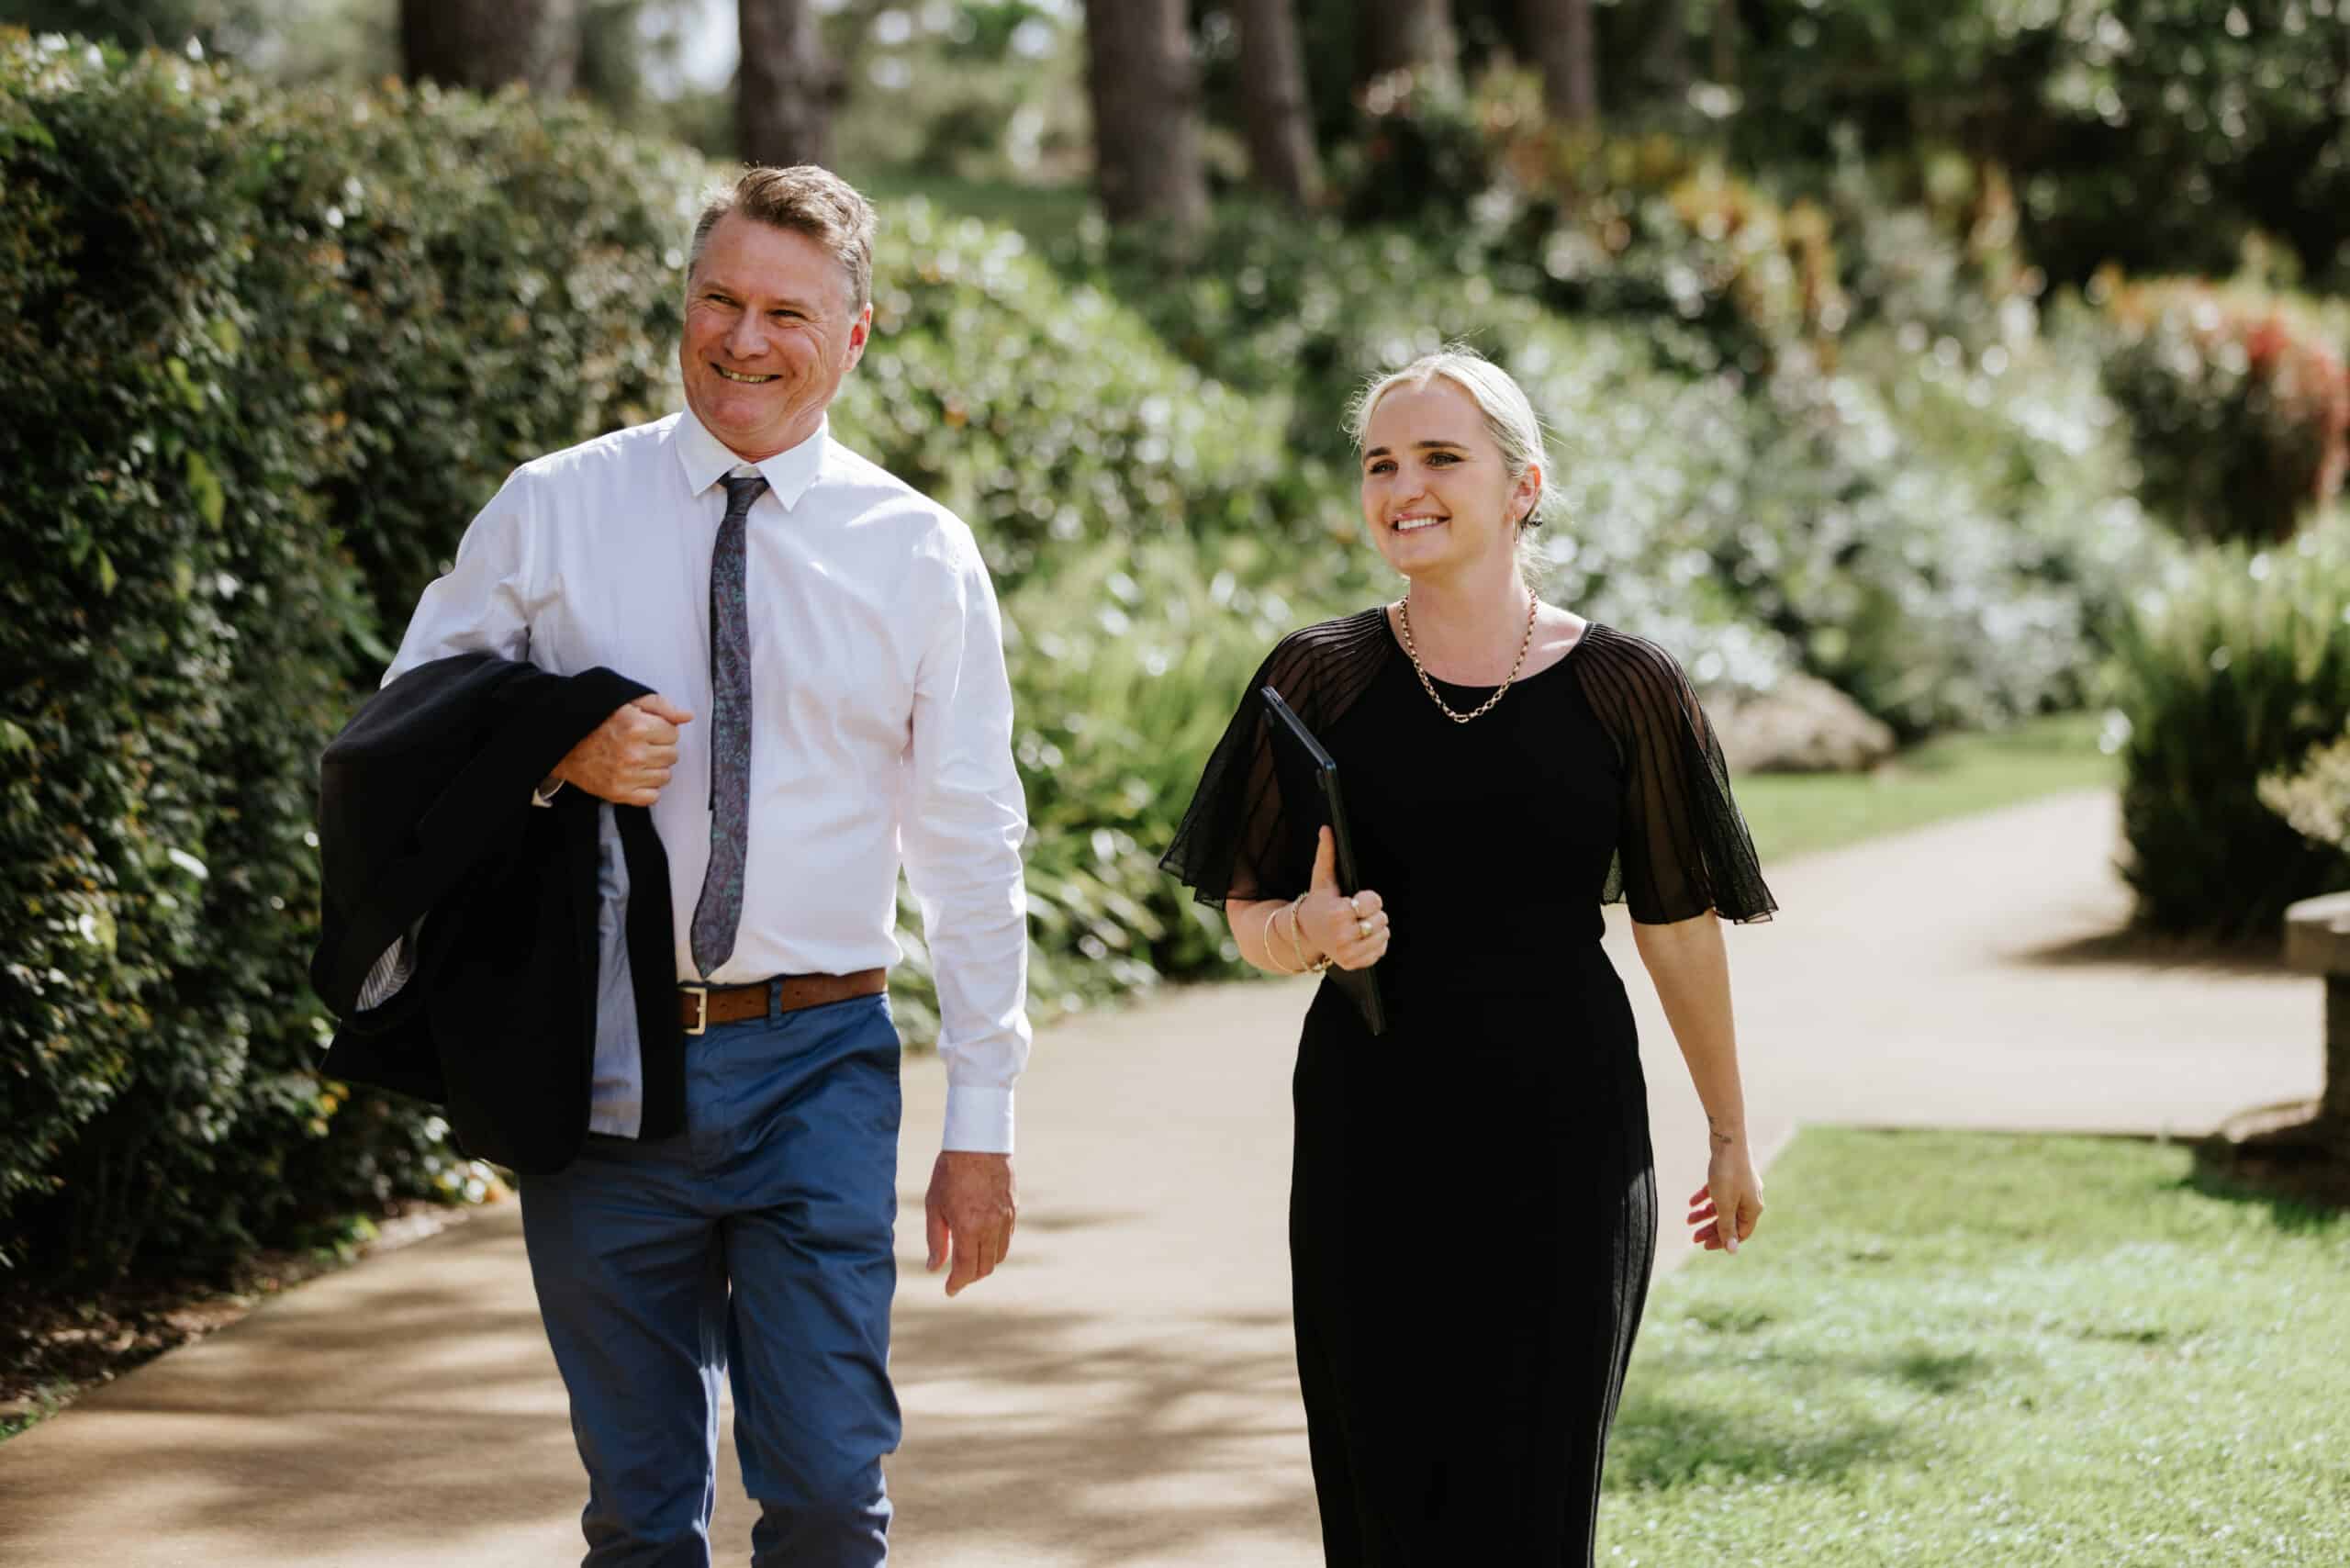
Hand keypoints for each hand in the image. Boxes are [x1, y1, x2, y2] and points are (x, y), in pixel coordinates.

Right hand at [551, 693, 691, 806]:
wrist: (563, 745)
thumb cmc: (597, 721)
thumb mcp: (627, 702)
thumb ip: (660, 706)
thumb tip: (687, 716)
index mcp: (637, 727)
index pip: (673, 733)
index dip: (661, 730)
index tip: (647, 730)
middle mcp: (633, 753)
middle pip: (672, 755)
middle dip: (660, 749)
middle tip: (640, 745)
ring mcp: (626, 776)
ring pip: (665, 776)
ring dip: (654, 768)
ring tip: (636, 760)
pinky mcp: (619, 793)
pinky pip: (653, 796)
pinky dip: (647, 788)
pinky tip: (634, 776)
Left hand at [925, 1150, 1014, 1296]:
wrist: (978, 1142)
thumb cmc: (950, 1173)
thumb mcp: (934, 1206)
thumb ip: (936, 1240)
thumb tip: (935, 1268)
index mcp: (969, 1228)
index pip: (966, 1269)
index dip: (957, 1284)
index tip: (949, 1290)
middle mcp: (991, 1227)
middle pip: (985, 1267)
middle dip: (970, 1277)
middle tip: (956, 1278)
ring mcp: (1006, 1218)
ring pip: (1000, 1255)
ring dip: (985, 1264)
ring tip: (970, 1262)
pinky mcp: (1014, 1209)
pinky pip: (1007, 1238)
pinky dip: (996, 1248)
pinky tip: (983, 1242)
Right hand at [1296, 826, 1388, 970]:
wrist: (1303, 934)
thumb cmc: (1317, 903)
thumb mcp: (1321, 878)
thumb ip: (1327, 853)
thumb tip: (1326, 828)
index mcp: (1338, 912)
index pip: (1375, 902)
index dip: (1369, 898)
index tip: (1356, 899)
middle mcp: (1343, 935)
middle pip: (1381, 919)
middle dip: (1372, 913)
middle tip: (1356, 913)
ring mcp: (1348, 953)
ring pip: (1384, 935)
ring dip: (1375, 928)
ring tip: (1358, 925)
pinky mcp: (1353, 964)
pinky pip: (1380, 951)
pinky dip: (1375, 944)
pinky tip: (1360, 937)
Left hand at [1687, 1143, 1763, 1253]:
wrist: (1727, 1141)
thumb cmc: (1728, 1174)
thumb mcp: (1725, 1205)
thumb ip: (1727, 1227)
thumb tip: (1732, 1250)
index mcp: (1753, 1209)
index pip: (1740, 1233)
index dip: (1723, 1241)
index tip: (1704, 1246)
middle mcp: (1750, 1199)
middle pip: (1730, 1221)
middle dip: (1711, 1229)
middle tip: (1693, 1237)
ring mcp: (1742, 1186)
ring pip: (1723, 1206)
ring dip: (1706, 1215)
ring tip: (1688, 1219)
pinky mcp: (1732, 1175)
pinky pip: (1719, 1192)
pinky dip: (1706, 1198)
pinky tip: (1692, 1202)